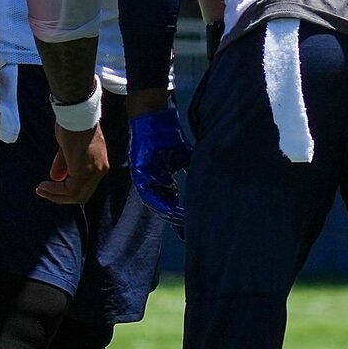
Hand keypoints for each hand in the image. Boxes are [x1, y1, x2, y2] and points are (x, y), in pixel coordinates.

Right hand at [39, 108, 107, 206]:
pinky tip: (45, 186)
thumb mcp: (67, 148)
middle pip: (82, 195)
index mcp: (99, 164)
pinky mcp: (84, 171)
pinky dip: (56, 191)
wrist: (77, 114)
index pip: (85, 187)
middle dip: (61, 197)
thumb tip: (56, 178)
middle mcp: (100, 170)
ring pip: (76, 195)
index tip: (49, 187)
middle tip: (44, 192)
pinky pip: (70, 189)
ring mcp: (93, 171)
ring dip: (56, 195)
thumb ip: (64, 164)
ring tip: (42, 190)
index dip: (67, 191)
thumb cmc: (73, 125)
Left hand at [129, 107, 191, 225]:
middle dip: (176, 220)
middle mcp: (152, 183)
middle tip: (188, 231)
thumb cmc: (166, 134)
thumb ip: (190, 171)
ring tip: (183, 223)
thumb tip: (206, 181)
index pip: (171, 203)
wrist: (152, 117)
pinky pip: (149, 194)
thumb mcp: (183, 156)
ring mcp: (144, 179)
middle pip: (164, 207)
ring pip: (156, 204)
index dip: (180, 216)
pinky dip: (161, 203)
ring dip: (169, 214)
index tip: (189, 230)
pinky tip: (172, 210)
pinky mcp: (140, 174)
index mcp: (161, 180)